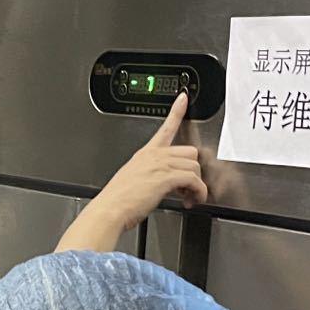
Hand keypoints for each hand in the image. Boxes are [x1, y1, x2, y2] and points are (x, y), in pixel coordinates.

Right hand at [57, 95, 207, 252]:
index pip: (165, 128)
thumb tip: (162, 185)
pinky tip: (192, 200)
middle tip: (187, 187)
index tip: (183, 99)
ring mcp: (160, 165)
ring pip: (194, 166)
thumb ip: (149, 176)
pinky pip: (194, 180)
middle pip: (190, 151)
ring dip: (197, 184)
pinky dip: (199, 192)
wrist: (110, 210)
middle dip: (194, 170)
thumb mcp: (132, 180)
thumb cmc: (117, 200)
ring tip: (188, 197)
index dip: (176, 111)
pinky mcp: (166, 178)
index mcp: (145, 154)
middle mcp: (154, 156)